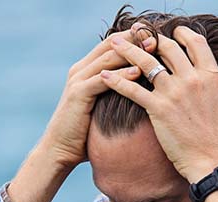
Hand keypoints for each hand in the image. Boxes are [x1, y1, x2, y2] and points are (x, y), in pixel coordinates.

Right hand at [41, 30, 142, 169]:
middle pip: (111, 45)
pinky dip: (121, 75)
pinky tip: (138, 72)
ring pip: (108, 58)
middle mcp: (81, 70)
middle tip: (157, 36)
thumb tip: (140, 94)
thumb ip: (115, 95)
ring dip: (131, 52)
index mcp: (87, 70)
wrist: (60, 150)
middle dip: (134, 39)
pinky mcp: (78, 94)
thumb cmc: (84, 134)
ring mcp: (78, 80)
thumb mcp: (102, 108)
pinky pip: (102, 80)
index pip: (112, 44)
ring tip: (153, 48)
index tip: (156, 36)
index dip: (133, 38)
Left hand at [100, 25, 217, 182]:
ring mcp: (174, 93)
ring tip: (113, 43)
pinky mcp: (158, 109)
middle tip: (138, 35)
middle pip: (167, 47)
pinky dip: (116, 81)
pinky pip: (132, 89)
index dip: (182, 34)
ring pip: (146, 62)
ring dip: (127, 50)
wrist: (214, 165)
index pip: (195, 43)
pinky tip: (103, 76)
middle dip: (151, 38)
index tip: (172, 33)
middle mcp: (192, 79)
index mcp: (212, 77)